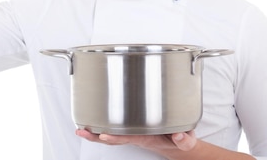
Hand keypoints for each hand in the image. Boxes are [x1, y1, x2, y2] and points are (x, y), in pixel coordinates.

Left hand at [75, 128, 196, 152]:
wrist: (178, 144)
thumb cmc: (179, 141)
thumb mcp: (186, 141)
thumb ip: (184, 139)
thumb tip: (178, 135)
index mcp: (147, 138)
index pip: (129, 137)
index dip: (116, 137)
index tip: (104, 135)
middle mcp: (136, 136)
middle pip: (113, 138)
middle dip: (97, 137)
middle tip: (82, 132)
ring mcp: (133, 133)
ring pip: (111, 135)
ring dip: (95, 133)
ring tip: (80, 129)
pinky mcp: (133, 128)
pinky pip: (115, 129)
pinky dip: (102, 127)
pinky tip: (93, 122)